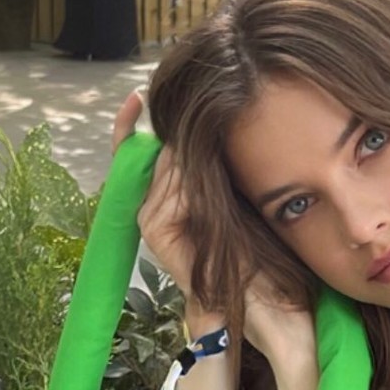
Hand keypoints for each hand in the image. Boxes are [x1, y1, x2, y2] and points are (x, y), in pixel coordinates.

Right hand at [112, 91, 315, 363]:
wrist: (260, 293)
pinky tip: (212, 189)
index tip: (135, 96)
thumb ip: (212, 161)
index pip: (135, 151)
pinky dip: (194, 186)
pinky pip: (173, 191)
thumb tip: (208, 117)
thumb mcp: (234, 191)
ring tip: (226, 180)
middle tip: (212, 134)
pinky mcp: (154, 229)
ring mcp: (150, 217)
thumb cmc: (257, 245)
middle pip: (159, 153)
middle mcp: (153, 204)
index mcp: (167, 194)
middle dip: (184, 139)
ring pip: (169, 168)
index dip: (129, 124)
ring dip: (198, 166)